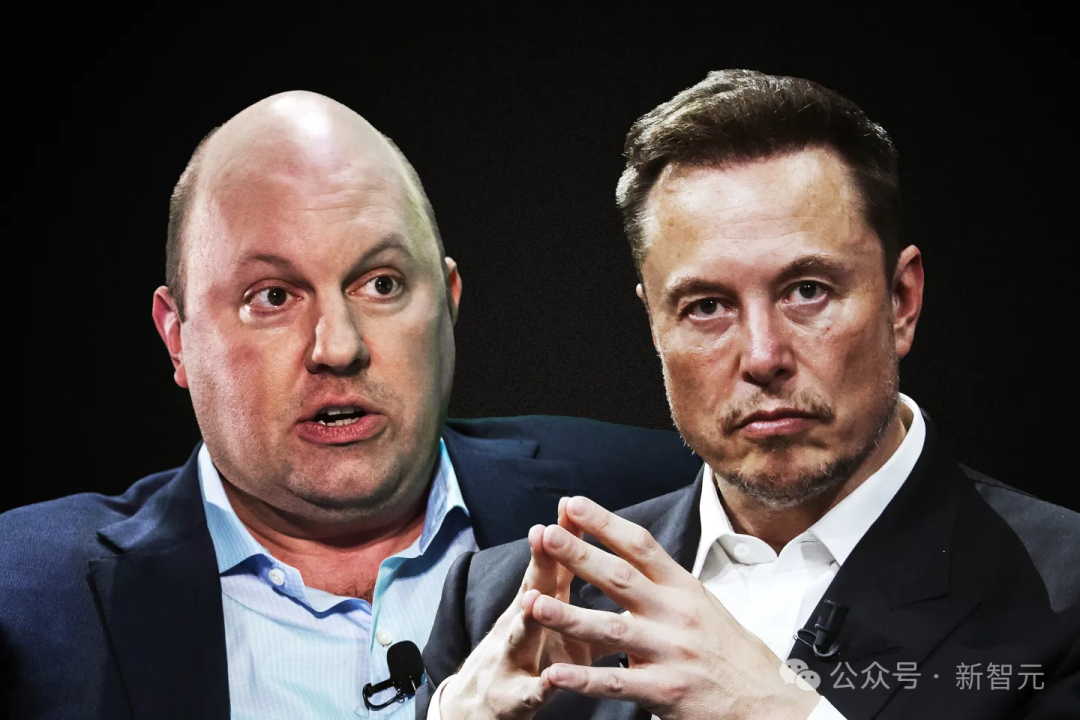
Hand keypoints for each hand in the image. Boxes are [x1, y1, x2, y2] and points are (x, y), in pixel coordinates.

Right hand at [440, 499, 595, 719]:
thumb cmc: (531, 658)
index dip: (561, 537)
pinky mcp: (512, 698)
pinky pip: (529, 693)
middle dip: (539, 562)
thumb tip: (619, 572)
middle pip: (531, 589)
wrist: (479, 707)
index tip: (571, 504)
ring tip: (533, 602)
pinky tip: (549, 682)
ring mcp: (512, 660)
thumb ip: (583, 601)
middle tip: (544, 531)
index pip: (552, 565)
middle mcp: (521, 625)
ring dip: (526, 619)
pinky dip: (539, 687)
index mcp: (540, 607)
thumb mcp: (558, 627)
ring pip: (519, 636)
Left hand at [528, 496, 819, 719]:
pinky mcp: (665, 691)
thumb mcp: (703, 604)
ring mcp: (670, 651)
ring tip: (533, 603)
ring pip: (611, 628)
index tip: (570, 504)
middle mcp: (676, 613)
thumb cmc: (730, 652)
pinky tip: (556, 675)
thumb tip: (627, 551)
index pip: (639, 544)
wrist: (768, 700)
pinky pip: (617, 683)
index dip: (603, 522)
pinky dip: (583, 681)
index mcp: (682, 587)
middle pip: (620, 577)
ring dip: (568, 615)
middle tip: (545, 535)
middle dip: (579, 554)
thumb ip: (664, 582)